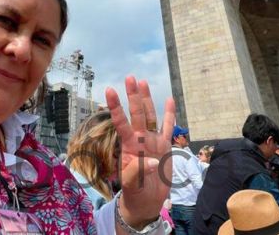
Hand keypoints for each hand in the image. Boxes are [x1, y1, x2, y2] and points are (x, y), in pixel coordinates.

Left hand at [106, 76, 174, 229]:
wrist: (147, 201)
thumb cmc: (135, 192)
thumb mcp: (132, 185)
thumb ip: (138, 172)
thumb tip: (152, 162)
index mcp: (129, 147)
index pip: (121, 123)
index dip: (116, 107)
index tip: (109, 91)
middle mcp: (140, 139)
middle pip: (137, 114)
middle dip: (133, 96)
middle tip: (130, 77)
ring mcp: (153, 141)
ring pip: (150, 116)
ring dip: (146, 99)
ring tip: (142, 82)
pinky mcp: (165, 146)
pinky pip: (168, 128)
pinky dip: (169, 114)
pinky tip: (169, 100)